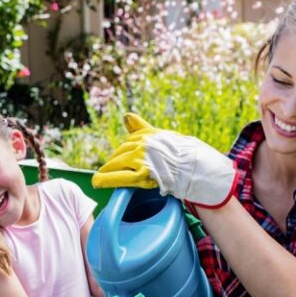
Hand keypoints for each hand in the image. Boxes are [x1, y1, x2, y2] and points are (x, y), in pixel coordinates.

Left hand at [93, 113, 237, 207]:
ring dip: (107, 171)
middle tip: (108, 171)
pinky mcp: (143, 174)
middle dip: (114, 162)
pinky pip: (121, 177)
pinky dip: (107, 179)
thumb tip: (126, 115)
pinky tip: (98, 182)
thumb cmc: (184, 155)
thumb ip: (142, 127)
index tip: (118, 159)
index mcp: (148, 135)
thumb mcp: (162, 136)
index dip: (123, 152)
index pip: (130, 141)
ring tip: (100, 178)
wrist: (198, 168)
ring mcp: (142, 159)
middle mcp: (143, 144)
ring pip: (118, 164)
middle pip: (121, 153)